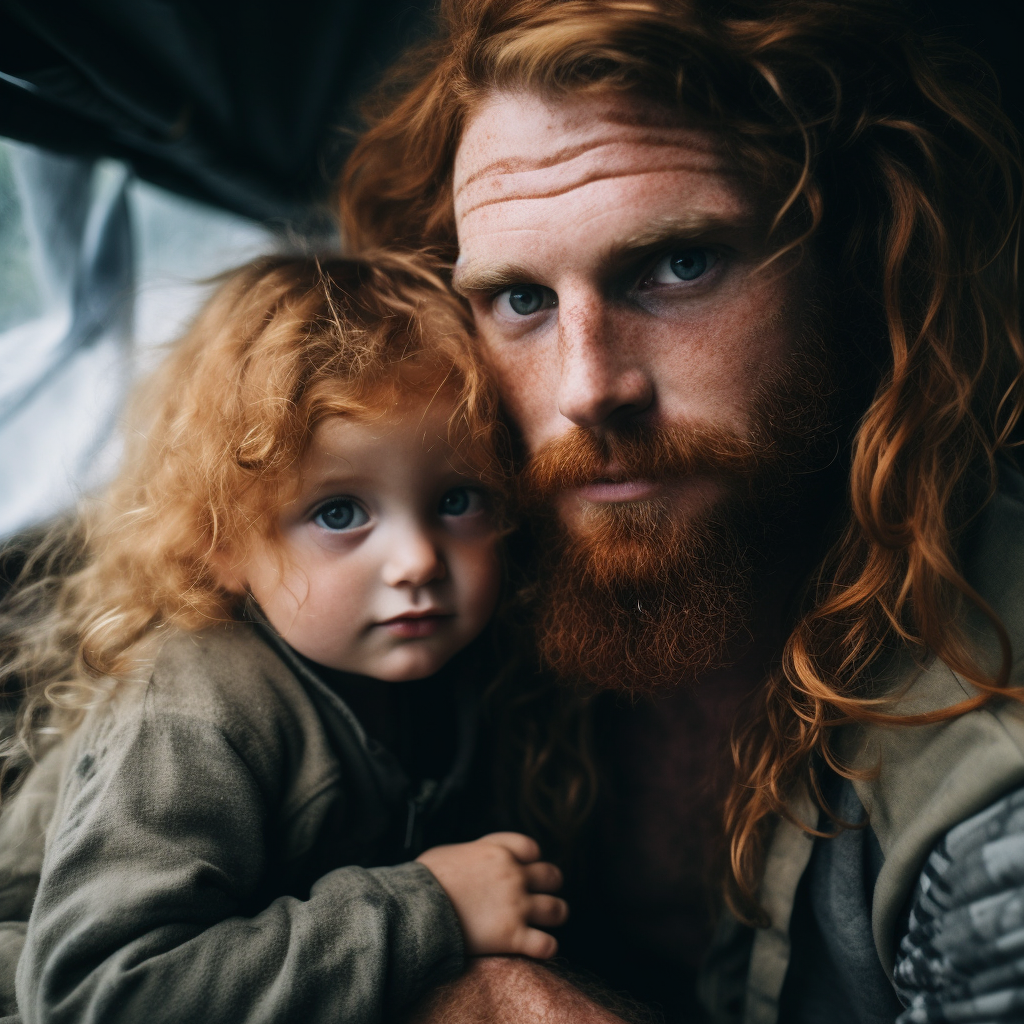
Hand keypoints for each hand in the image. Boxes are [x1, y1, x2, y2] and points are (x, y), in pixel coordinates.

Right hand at [416, 832, 567, 957]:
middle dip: (551, 885)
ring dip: (556, 914)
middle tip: (543, 894)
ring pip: (557, 909)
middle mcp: (513, 875)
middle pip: (552, 876)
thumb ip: (469, 854)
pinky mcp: (512, 937)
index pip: (531, 847)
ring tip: (550, 921)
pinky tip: (539, 948)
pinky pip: (547, 945)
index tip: (526, 867)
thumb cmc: (424, 880)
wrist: (416, 908)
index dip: (532, 859)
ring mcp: (515, 905)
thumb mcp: (449, 853)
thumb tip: (467, 862)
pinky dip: (547, 948)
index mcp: (497, 850)